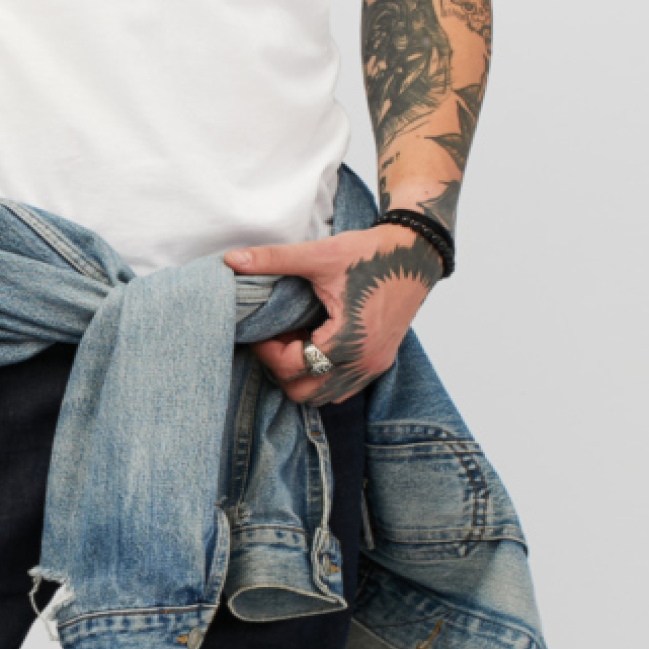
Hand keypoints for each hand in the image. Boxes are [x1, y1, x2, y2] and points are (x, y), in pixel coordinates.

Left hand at [225, 223, 442, 405]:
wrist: (416, 253)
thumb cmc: (371, 254)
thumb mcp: (320, 254)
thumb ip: (274, 259)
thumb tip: (232, 258)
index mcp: (347, 342)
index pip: (291, 368)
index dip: (267, 351)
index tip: (260, 331)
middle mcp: (362, 363)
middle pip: (303, 392)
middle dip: (282, 368)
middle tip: (277, 338)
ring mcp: (373, 367)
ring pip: (322, 395)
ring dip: (302, 375)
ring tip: (297, 341)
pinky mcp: (380, 363)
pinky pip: (342, 389)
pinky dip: (323, 376)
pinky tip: (317, 345)